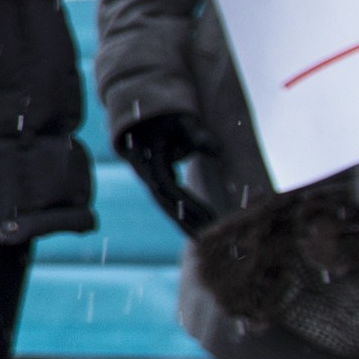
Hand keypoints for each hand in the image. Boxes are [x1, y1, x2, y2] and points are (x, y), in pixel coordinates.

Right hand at [113, 114, 213, 234]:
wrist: (142, 120)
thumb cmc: (163, 119)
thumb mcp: (180, 123)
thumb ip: (197, 134)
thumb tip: (217, 149)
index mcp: (150, 163)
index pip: (171, 189)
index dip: (190, 205)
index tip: (210, 218)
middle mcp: (148, 176)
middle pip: (167, 205)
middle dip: (188, 223)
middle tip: (210, 239)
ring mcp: (151, 181)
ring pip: (167, 207)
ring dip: (185, 223)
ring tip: (206, 239)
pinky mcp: (157, 182)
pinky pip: (170, 202)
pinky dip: (183, 214)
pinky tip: (200, 225)